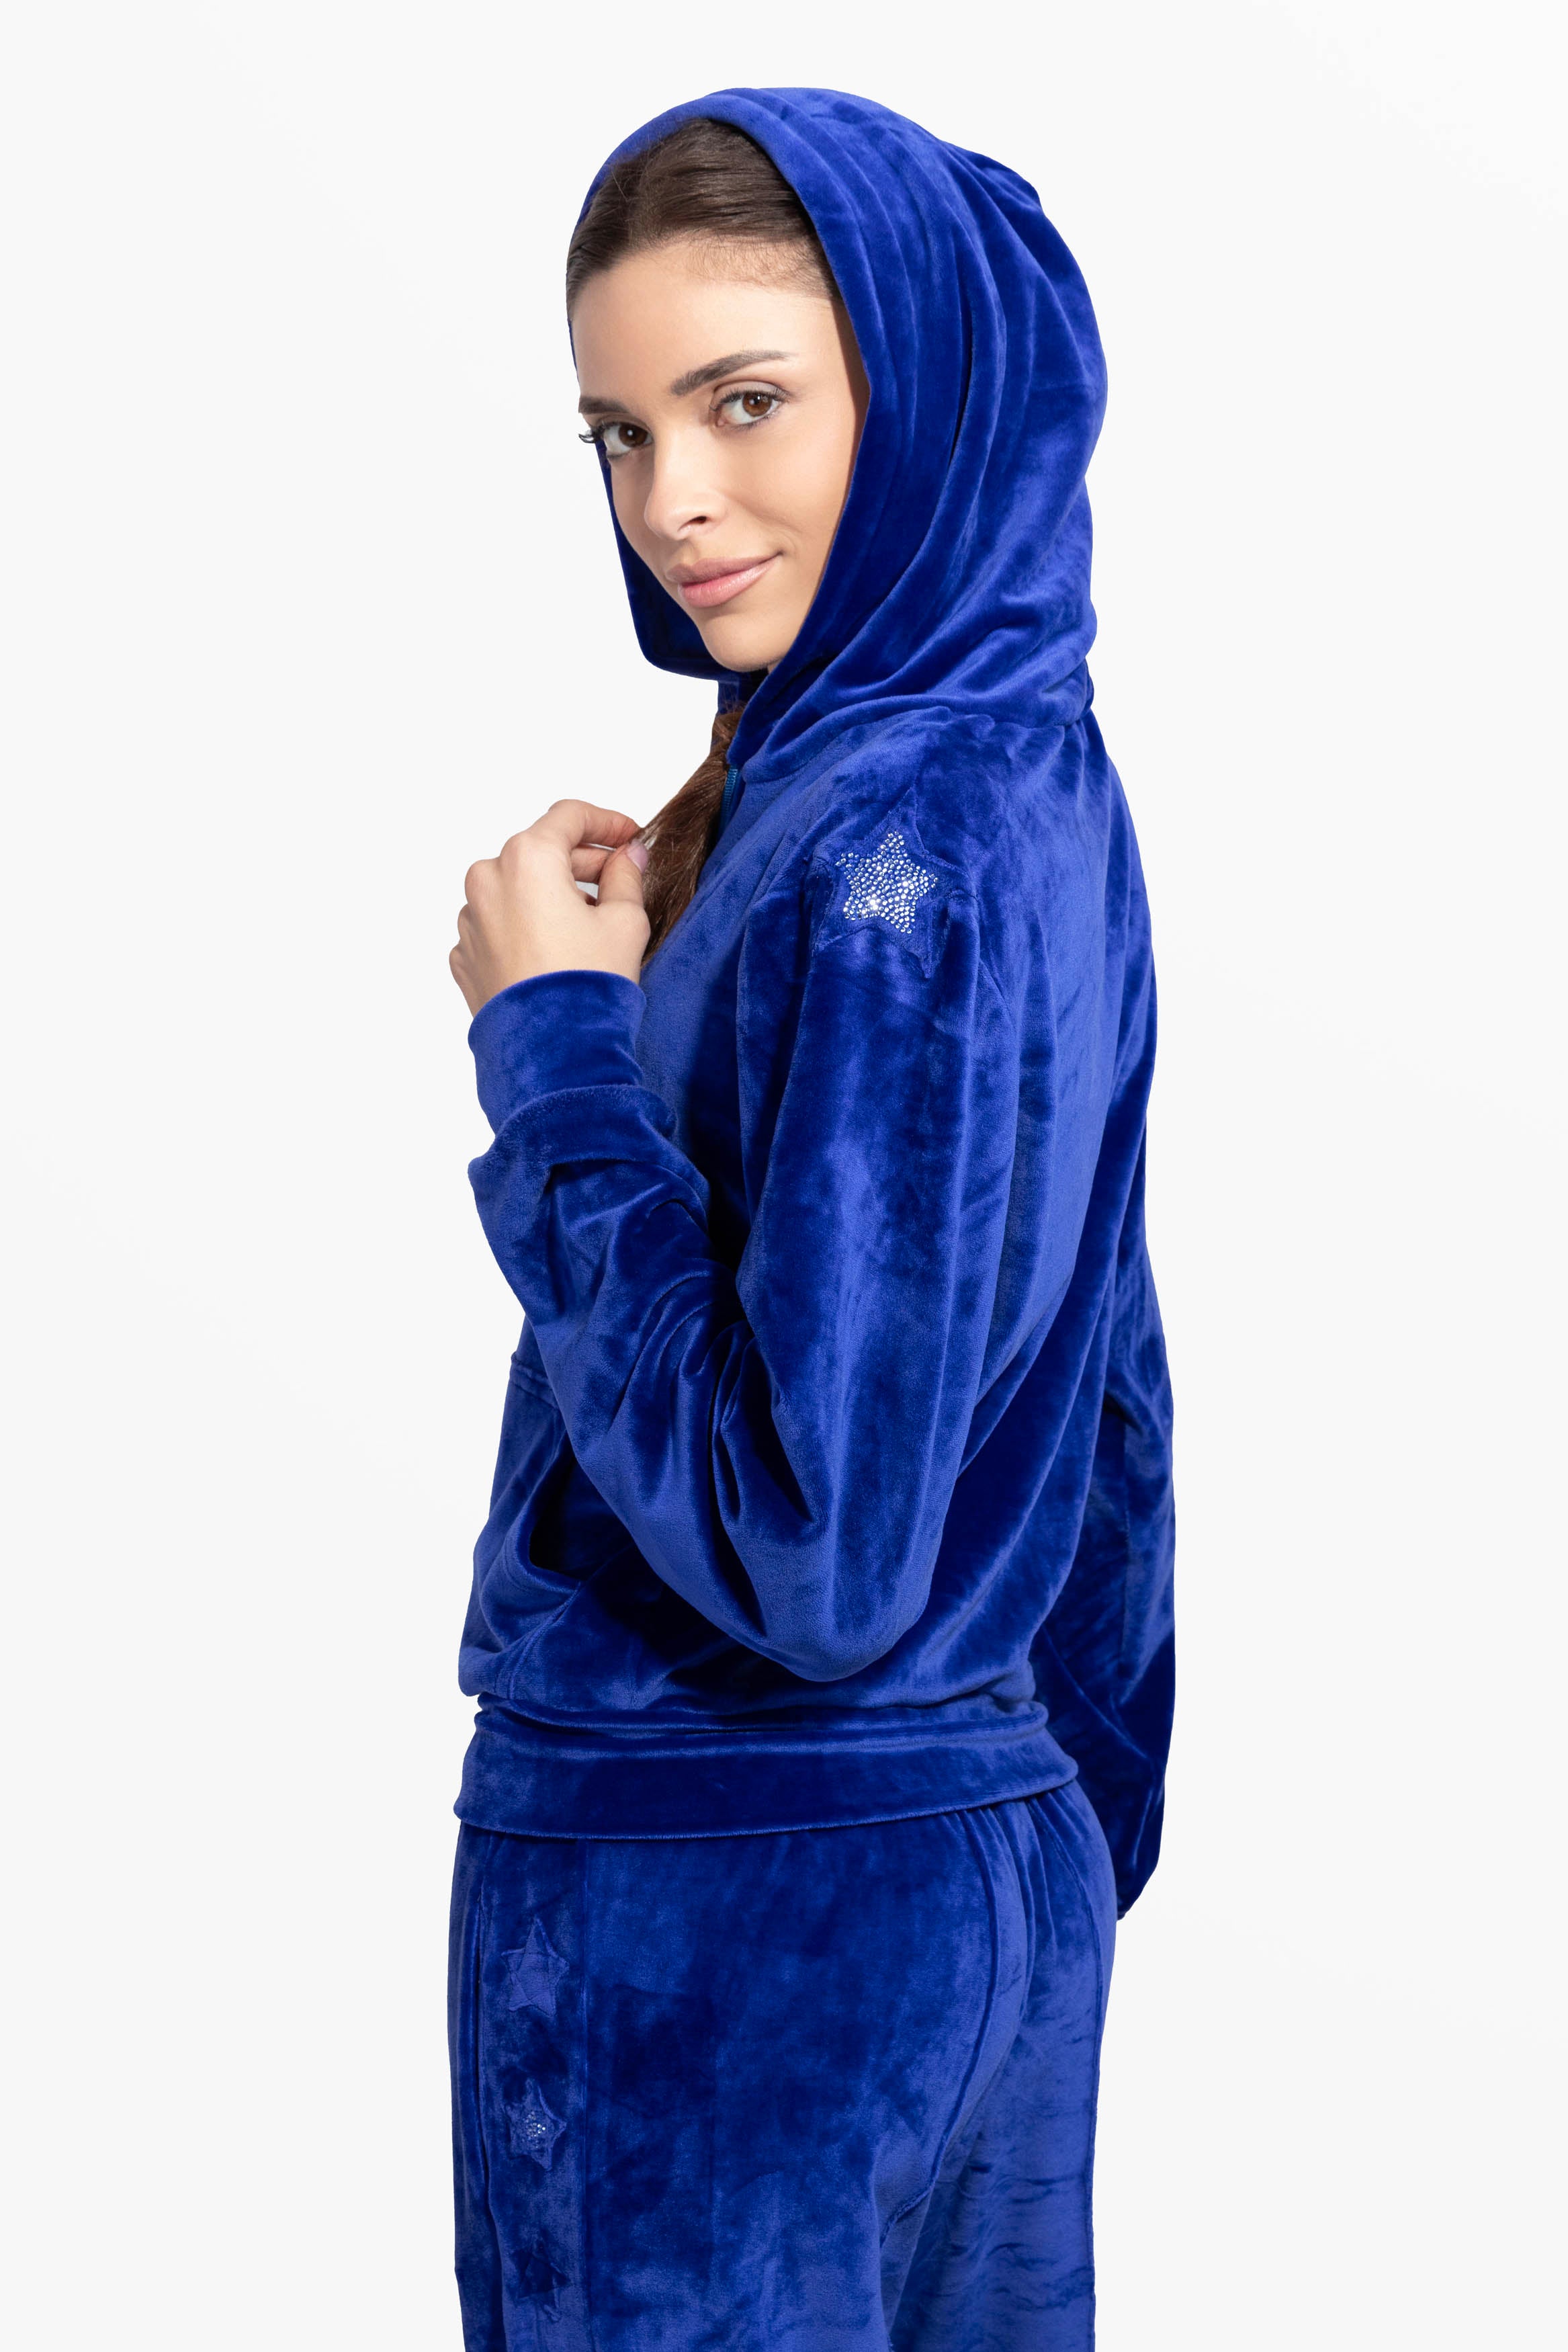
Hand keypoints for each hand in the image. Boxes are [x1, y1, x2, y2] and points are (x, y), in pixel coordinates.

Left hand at [450, 800, 648, 1015]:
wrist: (551, 1055)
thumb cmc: (586, 986)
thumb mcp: (625, 922)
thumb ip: (626, 877)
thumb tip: (627, 858)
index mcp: (527, 859)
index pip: (569, 817)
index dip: (606, 823)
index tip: (629, 838)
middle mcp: (487, 880)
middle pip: (540, 852)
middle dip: (581, 863)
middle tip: (619, 881)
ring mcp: (470, 920)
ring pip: (516, 889)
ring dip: (550, 896)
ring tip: (587, 925)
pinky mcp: (466, 955)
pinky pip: (499, 925)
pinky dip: (526, 927)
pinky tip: (556, 952)